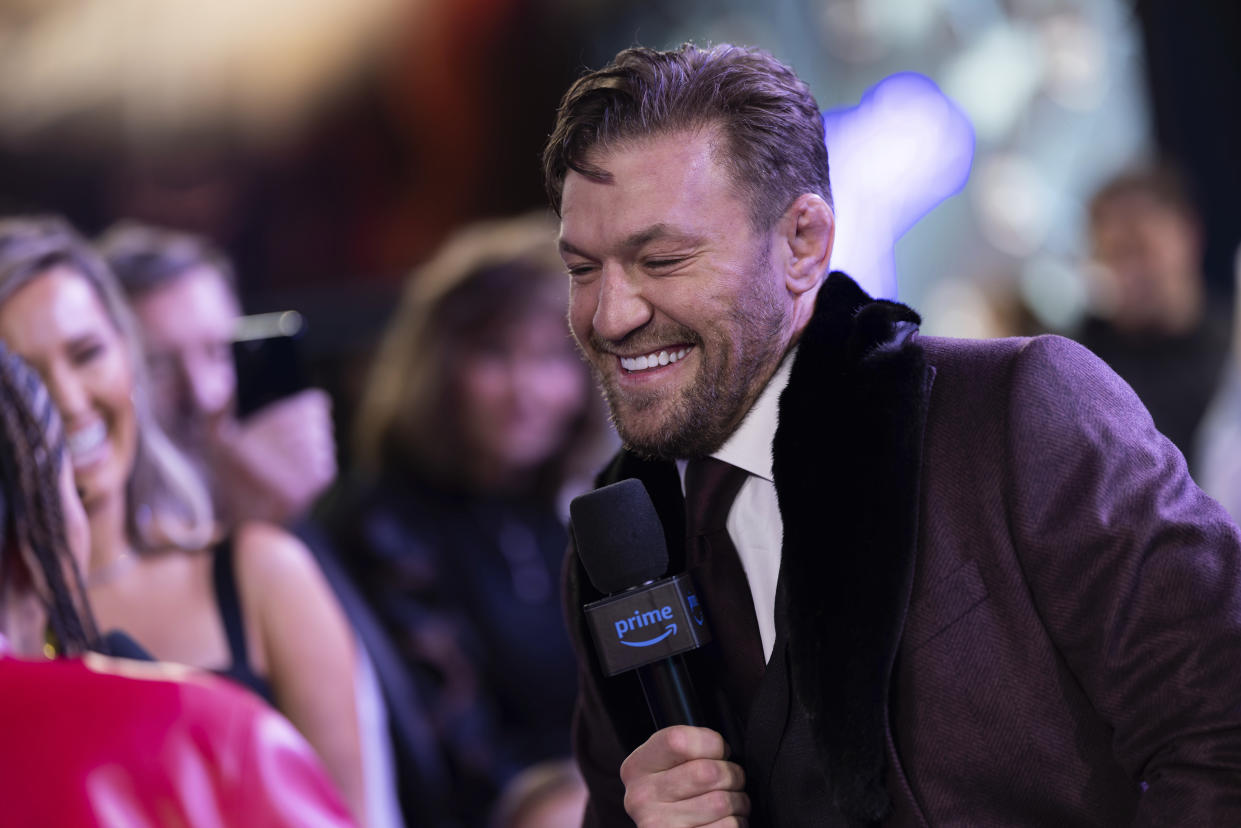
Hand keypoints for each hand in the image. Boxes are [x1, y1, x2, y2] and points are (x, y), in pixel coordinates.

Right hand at [211, 389, 336, 523]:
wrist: (247, 522)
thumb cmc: (228, 475)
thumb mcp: (214, 440)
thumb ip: (217, 408)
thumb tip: (222, 375)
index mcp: (271, 428)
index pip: (316, 404)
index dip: (306, 407)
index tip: (294, 413)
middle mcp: (293, 444)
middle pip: (320, 422)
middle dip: (305, 427)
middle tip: (285, 439)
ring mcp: (310, 463)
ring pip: (324, 442)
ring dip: (311, 447)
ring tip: (286, 459)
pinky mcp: (320, 481)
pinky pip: (326, 462)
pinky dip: (314, 466)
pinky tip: (292, 474)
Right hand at [620, 725, 749, 827]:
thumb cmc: (678, 795)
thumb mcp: (669, 764)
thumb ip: (688, 749)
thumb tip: (721, 748)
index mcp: (637, 767)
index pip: (679, 740)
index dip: (712, 744)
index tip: (717, 753)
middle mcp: (641, 797)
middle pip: (707, 772)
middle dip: (732, 775)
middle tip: (729, 780)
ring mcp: (658, 825)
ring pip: (721, 802)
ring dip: (737, 802)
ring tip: (728, 804)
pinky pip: (727, 827)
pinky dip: (735, 823)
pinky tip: (721, 822)